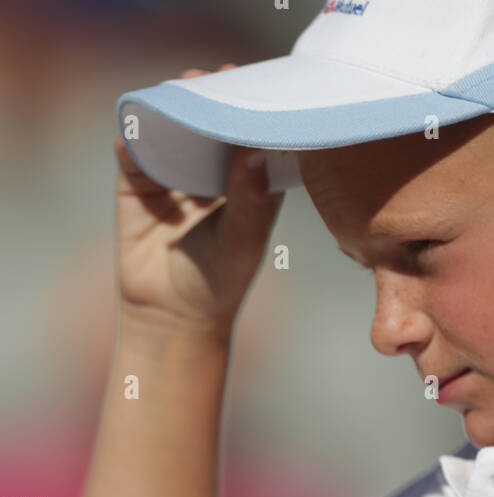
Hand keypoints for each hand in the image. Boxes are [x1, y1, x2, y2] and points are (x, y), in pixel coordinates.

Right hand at [114, 64, 284, 333]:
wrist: (171, 317)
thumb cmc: (218, 283)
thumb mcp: (242, 242)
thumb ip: (250, 198)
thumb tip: (255, 149)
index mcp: (247, 184)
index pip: (251, 137)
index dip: (253, 111)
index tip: (255, 87)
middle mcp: (211, 173)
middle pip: (210, 124)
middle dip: (211, 99)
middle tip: (215, 77)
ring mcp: (173, 175)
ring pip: (172, 130)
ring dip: (173, 107)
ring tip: (182, 88)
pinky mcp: (137, 183)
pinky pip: (134, 152)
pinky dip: (135, 137)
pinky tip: (142, 127)